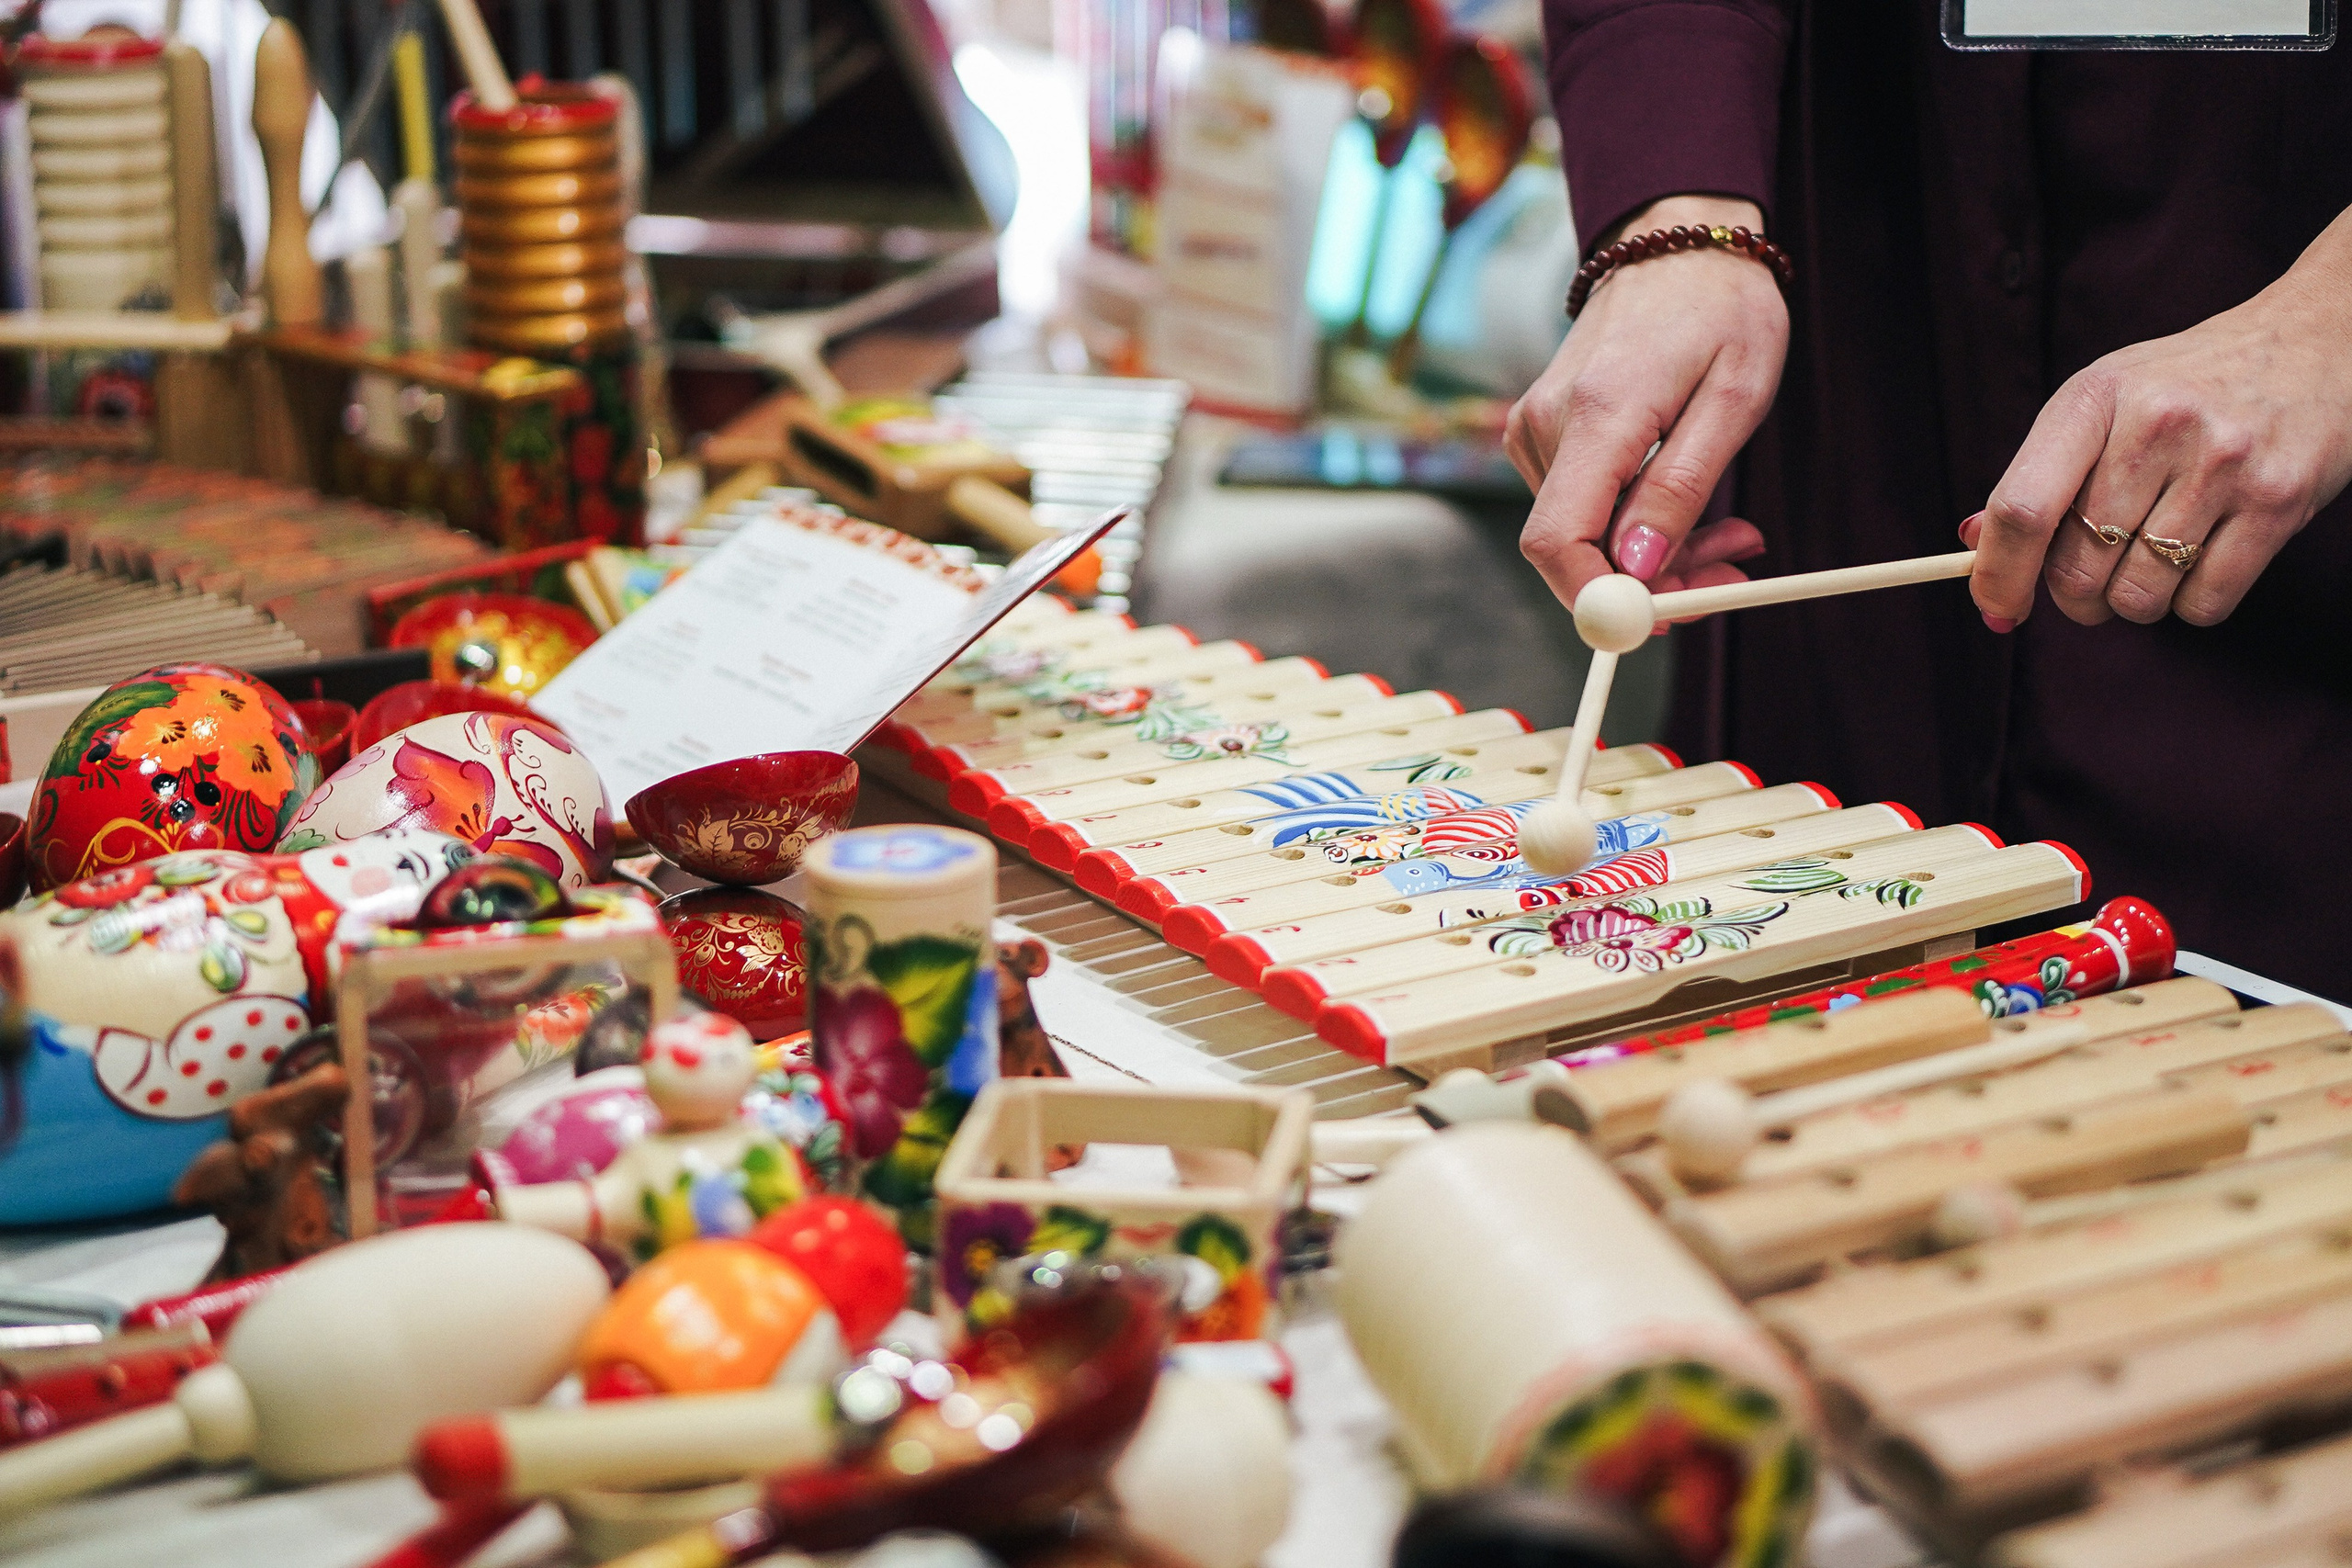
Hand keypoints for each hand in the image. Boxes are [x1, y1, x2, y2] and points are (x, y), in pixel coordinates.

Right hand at [1508, 195, 1788, 616]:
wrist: (1676, 244)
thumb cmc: (1719, 311)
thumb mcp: (1733, 398)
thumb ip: (1680, 486)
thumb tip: (1640, 568)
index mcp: (1598, 412)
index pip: (1558, 538)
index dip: (1598, 599)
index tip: (1660, 621)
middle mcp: (1548, 423)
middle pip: (1576, 547)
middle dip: (1653, 580)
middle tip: (1735, 574)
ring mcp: (1535, 428)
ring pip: (1585, 534)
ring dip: (1657, 551)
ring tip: (1729, 527)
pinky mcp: (1540, 434)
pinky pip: (1583, 507)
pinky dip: (1635, 522)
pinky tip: (1682, 500)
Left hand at [1973, 207, 2351, 628]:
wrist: (2318, 339)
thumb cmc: (2188, 383)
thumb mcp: (2104, 401)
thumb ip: (2040, 474)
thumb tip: (1975, 549)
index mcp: (2095, 398)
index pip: (2023, 508)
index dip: (1998, 575)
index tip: (1996, 607)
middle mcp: (2158, 425)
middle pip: (2077, 568)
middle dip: (2075, 595)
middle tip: (2094, 576)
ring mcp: (2223, 463)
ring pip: (2139, 595)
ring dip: (2134, 601)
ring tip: (2154, 558)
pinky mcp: (2280, 500)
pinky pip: (2204, 604)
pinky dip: (2191, 605)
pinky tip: (2201, 560)